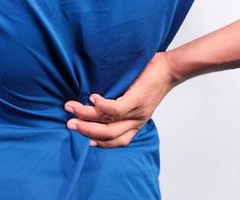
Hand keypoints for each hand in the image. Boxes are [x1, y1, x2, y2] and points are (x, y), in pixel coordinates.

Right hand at [64, 52, 178, 147]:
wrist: (170, 69)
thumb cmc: (151, 82)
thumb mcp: (138, 100)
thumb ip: (121, 105)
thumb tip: (97, 103)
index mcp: (136, 123)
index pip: (118, 141)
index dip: (101, 144)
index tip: (85, 141)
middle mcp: (136, 121)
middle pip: (108, 135)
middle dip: (86, 131)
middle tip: (69, 124)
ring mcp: (137, 112)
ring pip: (108, 122)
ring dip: (86, 116)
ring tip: (71, 108)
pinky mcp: (137, 99)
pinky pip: (116, 108)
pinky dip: (101, 105)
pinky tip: (92, 98)